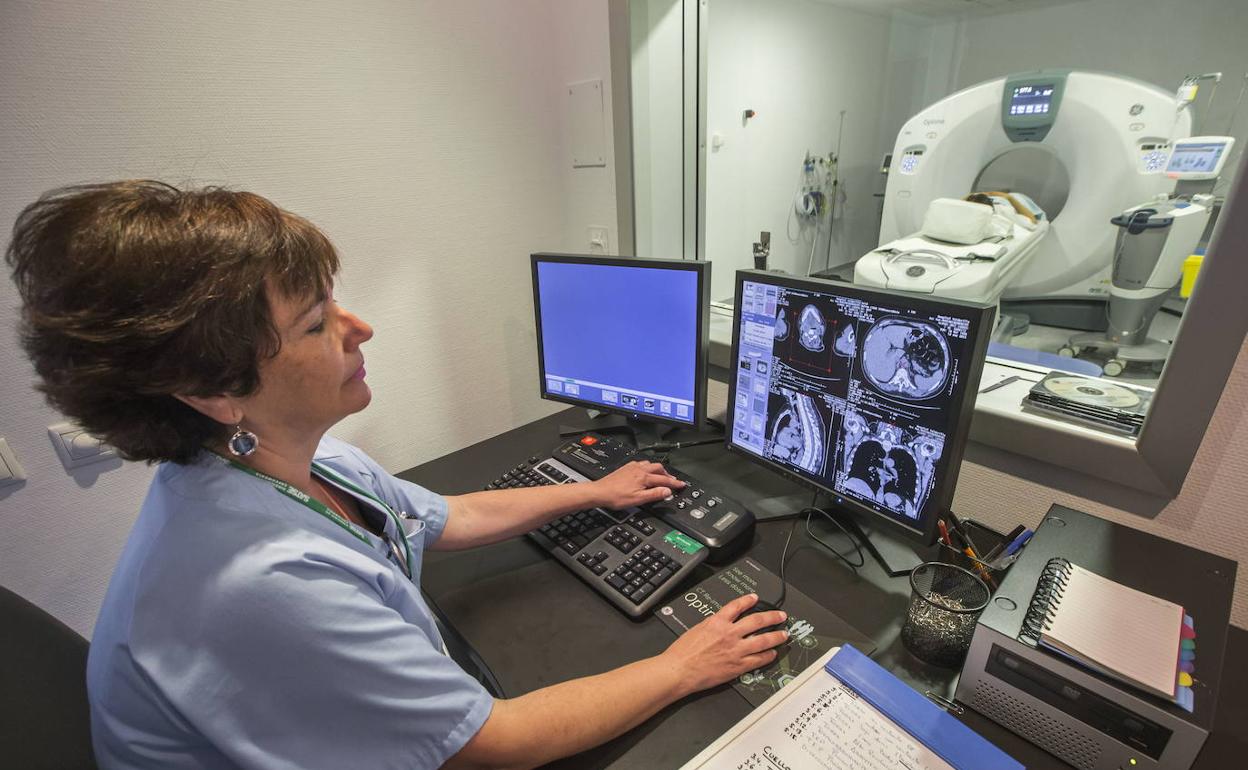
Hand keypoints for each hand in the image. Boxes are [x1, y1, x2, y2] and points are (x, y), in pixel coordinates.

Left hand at [591, 460, 684, 509]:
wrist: (600, 492)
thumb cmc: (616, 496)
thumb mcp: (638, 499)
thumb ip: (654, 494)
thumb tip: (667, 491)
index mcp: (644, 477)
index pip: (664, 479)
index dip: (674, 483)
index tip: (681, 484)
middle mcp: (639, 469)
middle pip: (658, 468)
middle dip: (667, 474)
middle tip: (672, 480)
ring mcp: (632, 467)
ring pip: (650, 464)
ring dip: (658, 469)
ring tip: (661, 475)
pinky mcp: (626, 468)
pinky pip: (641, 463)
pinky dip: (648, 467)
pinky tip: (645, 471)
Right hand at [659, 593, 788, 696]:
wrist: (679, 670)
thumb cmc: (683, 652)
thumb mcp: (697, 629)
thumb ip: (713, 625)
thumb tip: (722, 623)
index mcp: (717, 622)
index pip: (737, 606)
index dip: (748, 600)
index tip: (755, 598)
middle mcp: (729, 634)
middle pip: (757, 621)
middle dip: (772, 617)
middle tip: (781, 616)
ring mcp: (736, 650)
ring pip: (763, 640)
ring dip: (776, 636)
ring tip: (784, 634)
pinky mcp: (738, 666)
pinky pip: (758, 660)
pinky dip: (768, 656)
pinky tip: (772, 654)